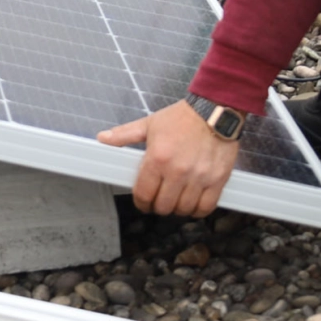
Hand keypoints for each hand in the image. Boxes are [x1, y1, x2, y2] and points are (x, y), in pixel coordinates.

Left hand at [98, 99, 240, 216]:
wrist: (215, 110)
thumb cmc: (181, 117)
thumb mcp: (149, 123)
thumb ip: (124, 134)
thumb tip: (103, 138)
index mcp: (157, 158)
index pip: (144, 194)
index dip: (141, 203)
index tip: (143, 202)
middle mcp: (178, 171)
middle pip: (163, 206)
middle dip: (158, 206)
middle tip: (159, 200)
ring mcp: (199, 177)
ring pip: (184, 209)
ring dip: (177, 208)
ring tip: (175, 200)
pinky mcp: (218, 180)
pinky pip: (206, 207)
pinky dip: (198, 210)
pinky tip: (193, 203)